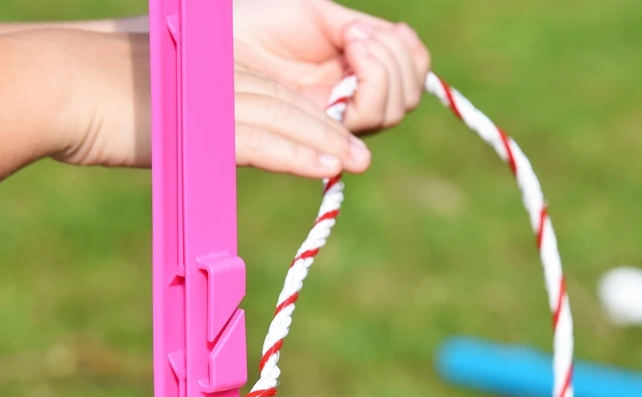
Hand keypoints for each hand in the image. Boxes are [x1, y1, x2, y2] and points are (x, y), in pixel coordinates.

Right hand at [52, 32, 369, 178]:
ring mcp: (213, 98)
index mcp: (213, 72)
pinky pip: (262, 141)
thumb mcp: (155, 111)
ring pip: (285, 119)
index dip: (311, 117)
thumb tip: (199, 146)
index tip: (336, 141)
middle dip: (331, 129)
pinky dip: (297, 153)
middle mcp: (221, 78)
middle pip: (290, 103)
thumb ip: (190, 124)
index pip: (274, 94)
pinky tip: (327, 166)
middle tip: (361, 155)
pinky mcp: (201, 123)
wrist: (58, 86)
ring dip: (326, 143)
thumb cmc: (95, 100)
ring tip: (358, 163)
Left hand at [233, 0, 429, 133]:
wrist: (229, 36)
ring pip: (386, 113)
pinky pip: (363, 121)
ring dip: (383, 68)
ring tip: (352, 39)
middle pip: (403, 102)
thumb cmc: (269, 23)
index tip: (389, 29)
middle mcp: (349, 106)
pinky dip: (371, 81)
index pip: (410, 84)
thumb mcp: (325, 18)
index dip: (411, 59)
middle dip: (396, 61)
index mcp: (356, 80)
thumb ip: (362, 35)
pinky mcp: (317, 133)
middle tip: (358, 35)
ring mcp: (335, 122)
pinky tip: (351, 50)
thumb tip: (401, 42)